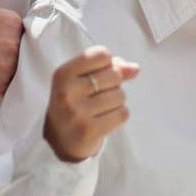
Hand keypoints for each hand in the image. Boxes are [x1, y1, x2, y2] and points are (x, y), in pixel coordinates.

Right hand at [43, 46, 139, 162]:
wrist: (60, 140)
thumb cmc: (76, 102)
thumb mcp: (82, 79)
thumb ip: (110, 67)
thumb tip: (135, 69)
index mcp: (63, 74)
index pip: (101, 54)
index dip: (108, 64)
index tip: (97, 75)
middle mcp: (67, 92)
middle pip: (114, 75)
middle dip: (114, 84)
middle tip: (98, 95)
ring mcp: (77, 113)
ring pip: (120, 95)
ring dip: (117, 101)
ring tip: (100, 109)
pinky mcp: (90, 131)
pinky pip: (122, 114)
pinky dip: (119, 116)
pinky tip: (105, 120)